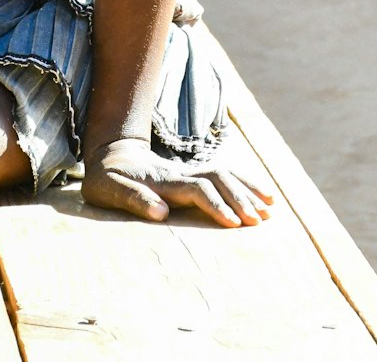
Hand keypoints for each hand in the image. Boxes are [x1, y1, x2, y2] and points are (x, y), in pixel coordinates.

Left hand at [81, 137, 273, 227]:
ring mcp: (188, 173)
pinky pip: (223, 176)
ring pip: (224, 175)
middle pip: (218, 179)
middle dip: (239, 198)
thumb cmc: (106, 179)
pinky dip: (244, 183)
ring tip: (269, 208)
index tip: (233, 223)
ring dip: (247, 189)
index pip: (197, 189)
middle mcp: (181, 174)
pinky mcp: (192, 176)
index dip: (216, 204)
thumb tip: (162, 213)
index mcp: (164, 180)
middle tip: (258, 220)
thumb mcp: (109, 190)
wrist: (110, 154)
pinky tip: (260, 195)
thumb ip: (134, 199)